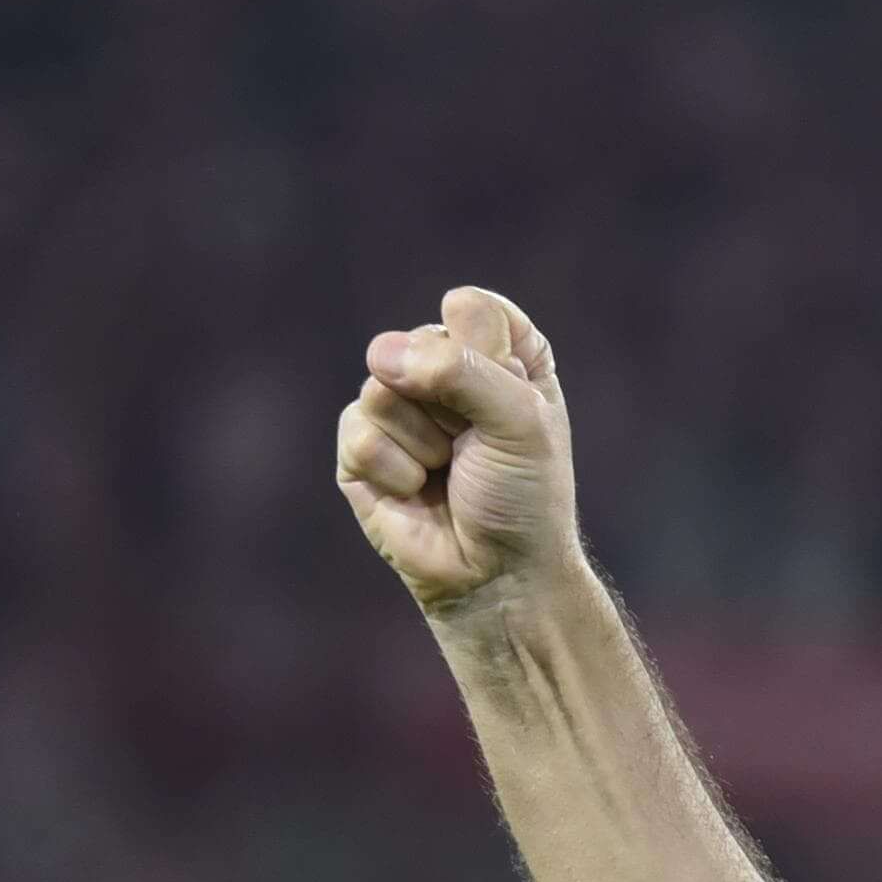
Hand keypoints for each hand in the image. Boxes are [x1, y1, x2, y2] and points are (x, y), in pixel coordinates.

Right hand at [337, 287, 582, 618]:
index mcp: (498, 352)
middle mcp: (444, 370)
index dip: (488, 354)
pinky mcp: (360, 444)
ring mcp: (397, 405)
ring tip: (447, 471)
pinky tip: (417, 492)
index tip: (514, 401)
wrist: (498, 575)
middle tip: (477, 450)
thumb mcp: (520, 422)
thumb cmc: (523, 497)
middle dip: (455, 405)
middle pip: (420, 341)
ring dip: (425, 441)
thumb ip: (462, 369)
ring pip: (383, 385)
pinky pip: (358, 429)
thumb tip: (383, 354)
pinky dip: (395, 469)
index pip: (472, 307)